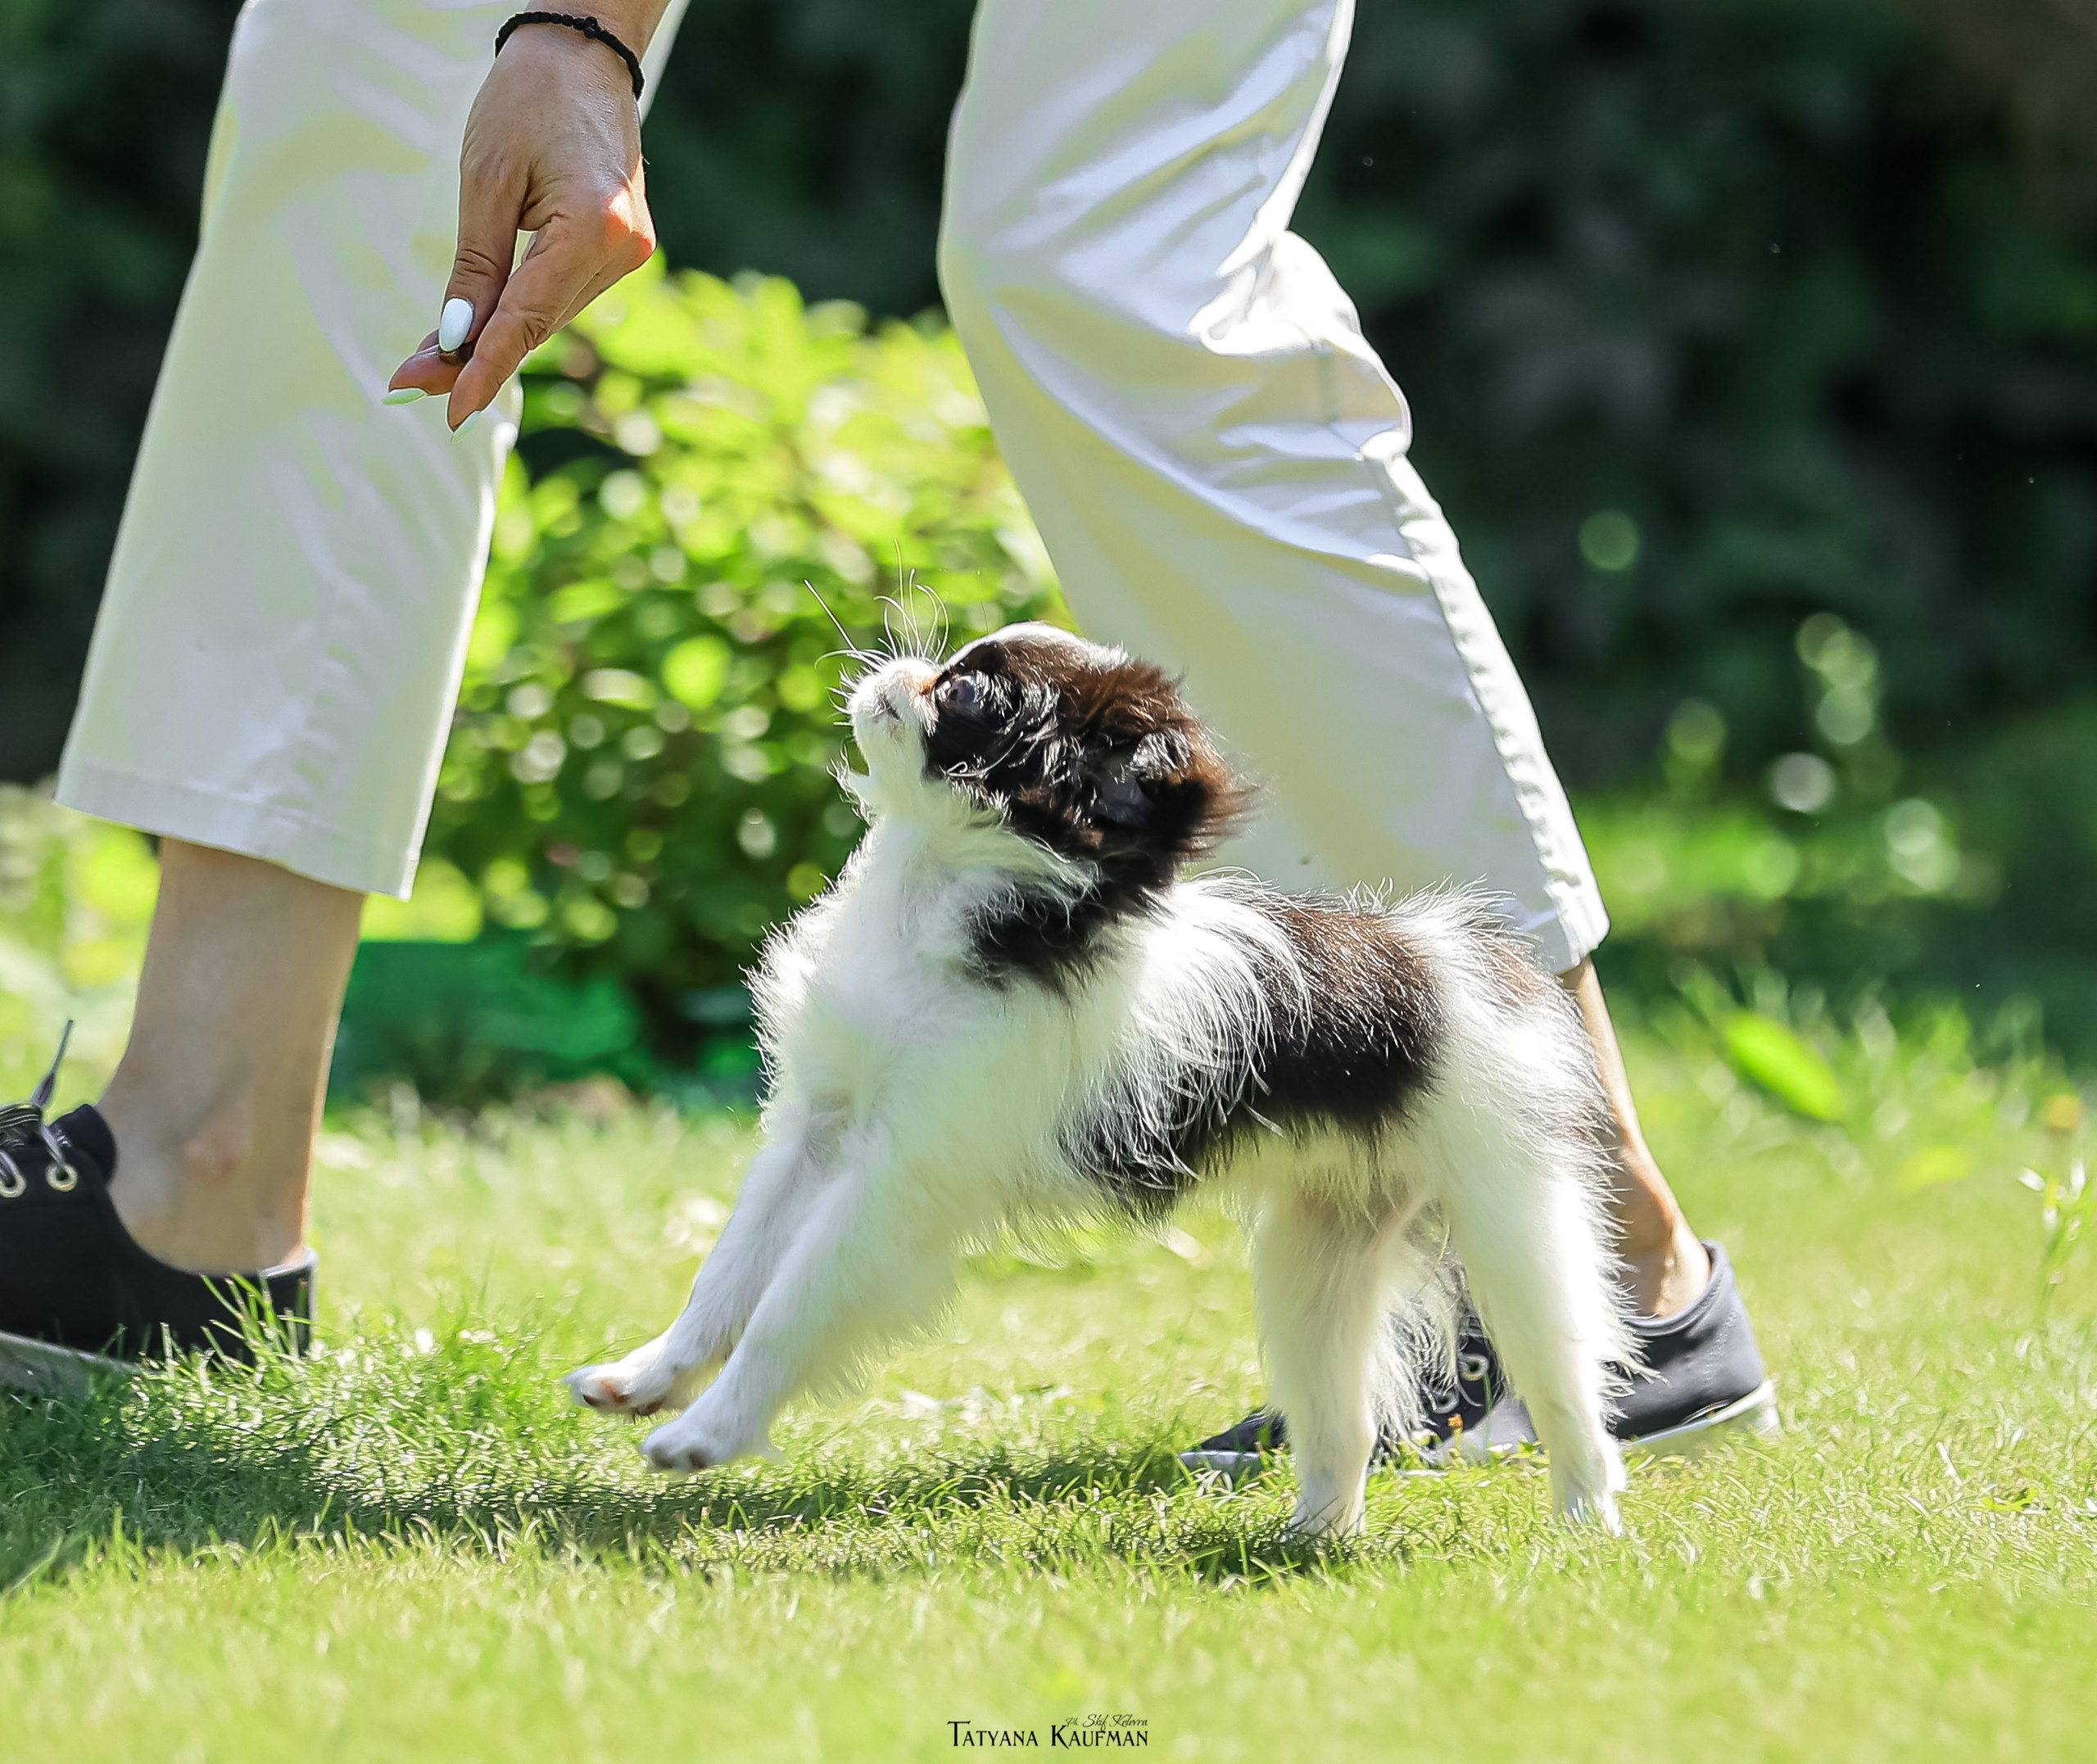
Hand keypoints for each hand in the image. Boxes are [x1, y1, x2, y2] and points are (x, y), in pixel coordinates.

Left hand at [387, 21, 657, 429]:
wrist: (583, 52)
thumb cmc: (529, 99)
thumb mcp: (486, 179)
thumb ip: (476, 268)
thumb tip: (455, 340)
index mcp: (594, 227)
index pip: (529, 315)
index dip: (486, 367)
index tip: (449, 409)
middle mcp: (623, 250)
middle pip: (540, 322)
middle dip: (478, 355)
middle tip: (413, 382)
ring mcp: (629, 251)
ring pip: (551, 314)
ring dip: (498, 336)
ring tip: (435, 359)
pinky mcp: (624, 247)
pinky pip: (563, 293)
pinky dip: (522, 310)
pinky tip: (484, 325)